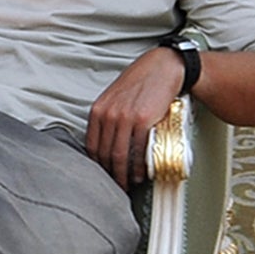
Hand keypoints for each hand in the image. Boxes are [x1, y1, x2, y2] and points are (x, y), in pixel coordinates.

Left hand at [85, 45, 185, 189]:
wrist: (163, 68)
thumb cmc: (140, 82)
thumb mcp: (115, 97)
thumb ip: (107, 116)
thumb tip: (105, 141)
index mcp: (98, 109)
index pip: (91, 145)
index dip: (96, 164)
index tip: (101, 175)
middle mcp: (108, 114)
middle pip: (104, 153)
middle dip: (109, 174)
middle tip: (115, 186)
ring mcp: (125, 117)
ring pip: (119, 155)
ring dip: (123, 174)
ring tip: (128, 183)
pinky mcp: (143, 120)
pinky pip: (137, 149)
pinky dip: (138, 166)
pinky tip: (140, 173)